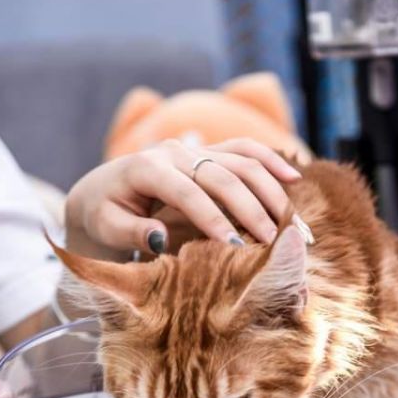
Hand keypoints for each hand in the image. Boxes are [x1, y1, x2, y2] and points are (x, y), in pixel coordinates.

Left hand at [65, 138, 301, 258]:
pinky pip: (245, 150)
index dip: (213, 219)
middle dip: (252, 211)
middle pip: (223, 176)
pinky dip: (270, 163)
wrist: (104, 190)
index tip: (238, 248)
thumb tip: (158, 239)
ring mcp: (195, 149)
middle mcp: (175, 152)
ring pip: (242, 162)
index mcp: (146, 168)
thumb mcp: (107, 227)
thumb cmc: (105, 215)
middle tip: (274, 244)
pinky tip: (294, 180)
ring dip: (271, 193)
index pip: (188, 193)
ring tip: (293, 227)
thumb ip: (131, 232)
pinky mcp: (209, 152)